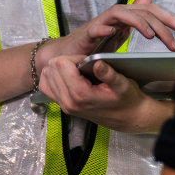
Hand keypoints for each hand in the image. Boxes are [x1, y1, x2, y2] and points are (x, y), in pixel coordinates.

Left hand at [37, 52, 168, 134]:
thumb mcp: (122, 84)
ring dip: (59, 68)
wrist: (128, 117)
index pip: (61, 64)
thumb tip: (97, 63)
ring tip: (76, 70)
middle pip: (52, 68)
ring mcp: (64, 105)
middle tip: (82, 65)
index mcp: (81, 94)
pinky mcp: (64, 106)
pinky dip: (53, 78)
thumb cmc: (126, 100)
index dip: (74, 57)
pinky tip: (67, 76)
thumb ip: (109, 73)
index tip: (87, 61)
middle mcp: (69, 102)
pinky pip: (46, 87)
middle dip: (66, 61)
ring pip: (46, 76)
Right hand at [54, 0, 174, 58]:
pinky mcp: (88, 32)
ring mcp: (102, 22)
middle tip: (172, 42)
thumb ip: (137, 13)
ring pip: (123, 15)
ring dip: (138, 24)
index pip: (150, 11)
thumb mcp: (123, 27)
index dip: (168, 18)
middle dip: (160, 25)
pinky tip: (112, 32)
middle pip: (141, 12)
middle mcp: (116, 14)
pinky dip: (105, 28)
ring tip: (150, 36)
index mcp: (127, 15)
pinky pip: (97, 27)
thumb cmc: (97, 40)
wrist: (71, 52)